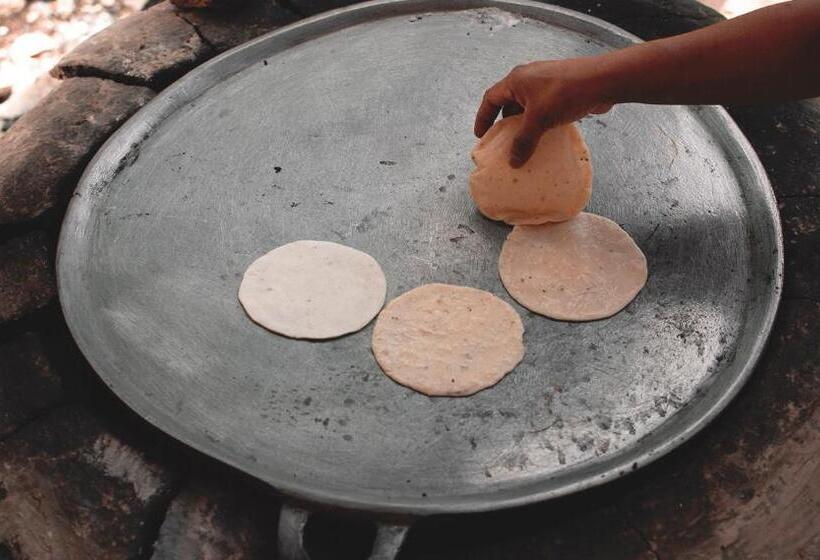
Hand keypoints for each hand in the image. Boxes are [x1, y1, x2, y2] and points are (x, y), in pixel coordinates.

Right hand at [474, 59, 613, 167]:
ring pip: (527, 106)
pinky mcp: (561, 89)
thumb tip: (513, 161)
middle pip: (508, 102)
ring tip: (524, 143)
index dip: (483, 118)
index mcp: (516, 80)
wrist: (603, 81)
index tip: (481, 136)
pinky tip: (545, 137)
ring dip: (524, 124)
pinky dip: (540, 122)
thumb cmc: (566, 93)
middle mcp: (528, 78)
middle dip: (505, 123)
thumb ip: (524, 141)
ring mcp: (546, 83)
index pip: (491, 99)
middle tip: (503, 143)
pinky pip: (543, 108)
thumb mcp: (539, 120)